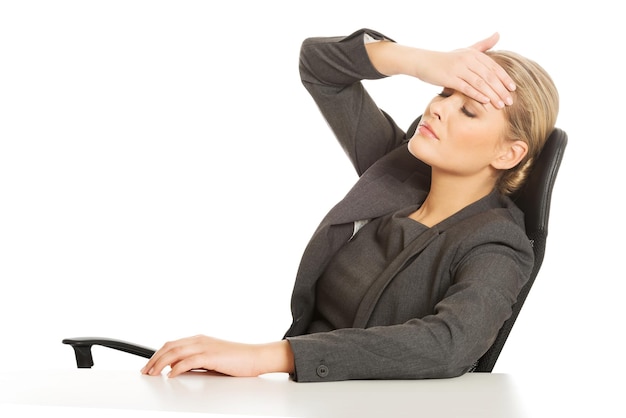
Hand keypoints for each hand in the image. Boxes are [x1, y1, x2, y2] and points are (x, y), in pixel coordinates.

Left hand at [140, 335, 293, 377]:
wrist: (256, 356)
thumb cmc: (237, 359)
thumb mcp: (212, 360)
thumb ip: (195, 363)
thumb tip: (177, 370)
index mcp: (200, 340)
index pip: (172, 344)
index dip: (158, 354)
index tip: (149, 365)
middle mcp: (200, 340)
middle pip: (170, 346)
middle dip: (154, 359)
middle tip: (145, 371)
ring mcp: (205, 346)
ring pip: (175, 352)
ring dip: (160, 363)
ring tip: (152, 374)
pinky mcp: (211, 356)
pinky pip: (188, 361)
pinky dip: (176, 367)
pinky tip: (170, 375)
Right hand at [416, 33, 515, 106]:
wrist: (424, 62)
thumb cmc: (446, 58)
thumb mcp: (465, 50)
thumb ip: (483, 45)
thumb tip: (498, 34)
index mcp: (474, 54)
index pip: (494, 67)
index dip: (505, 78)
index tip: (513, 89)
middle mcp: (468, 60)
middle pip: (489, 76)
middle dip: (501, 89)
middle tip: (509, 101)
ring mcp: (459, 69)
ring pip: (480, 83)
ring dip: (492, 94)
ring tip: (500, 105)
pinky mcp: (449, 78)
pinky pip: (466, 87)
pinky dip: (477, 94)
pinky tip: (485, 101)